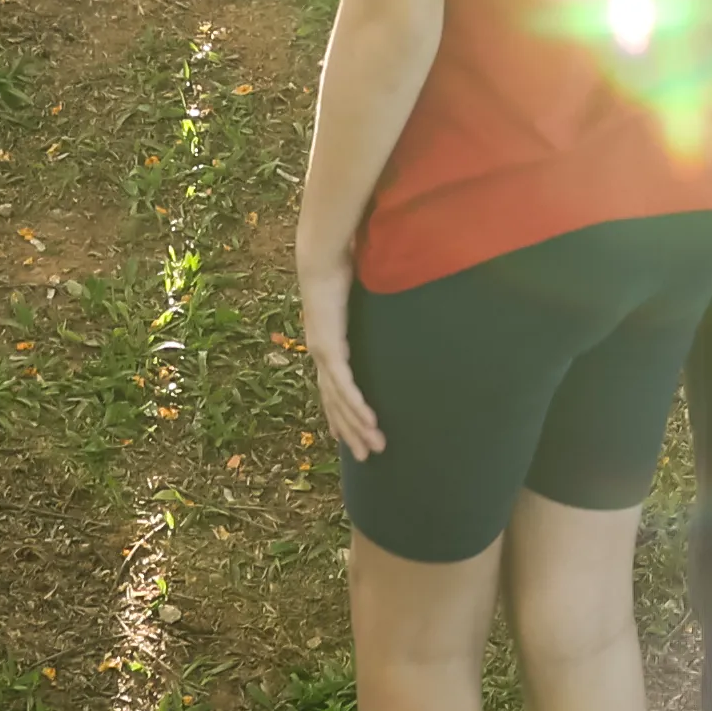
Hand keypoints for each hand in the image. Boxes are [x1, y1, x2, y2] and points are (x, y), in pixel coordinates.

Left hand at [299, 245, 384, 461]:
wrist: (320, 255)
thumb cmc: (340, 267)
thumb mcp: (359, 296)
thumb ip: (371, 308)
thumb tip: (392, 302)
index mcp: (326, 344)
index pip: (333, 388)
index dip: (340, 414)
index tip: (349, 435)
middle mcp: (321, 355)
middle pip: (335, 404)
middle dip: (351, 432)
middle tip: (367, 456)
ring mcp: (323, 354)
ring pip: (340, 401)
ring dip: (358, 427)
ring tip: (375, 447)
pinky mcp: (329, 348)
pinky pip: (344, 385)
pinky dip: (356, 407)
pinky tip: (368, 423)